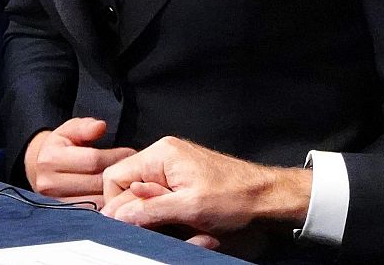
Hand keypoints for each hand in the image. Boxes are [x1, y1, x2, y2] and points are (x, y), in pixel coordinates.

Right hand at [24, 117, 135, 205]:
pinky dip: (105, 205)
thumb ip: (86, 127)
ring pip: (94, 201)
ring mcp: (55, 201)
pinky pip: (90, 212)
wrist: (40, 167)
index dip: (116, 156)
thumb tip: (100, 126)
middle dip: (118, 176)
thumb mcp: (70, 129)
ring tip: (129, 184)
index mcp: (52, 159)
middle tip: (135, 170)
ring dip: (114, 194)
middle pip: (95, 182)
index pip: (92, 160)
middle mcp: (50, 183)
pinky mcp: (63, 212)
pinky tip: (116, 197)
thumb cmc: (61, 146)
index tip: (131, 153)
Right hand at [101, 136, 310, 245]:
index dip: (120, 205)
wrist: (268, 197)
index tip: (135, 224)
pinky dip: (173, 221)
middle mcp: (164, 159)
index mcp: (161, 155)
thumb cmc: (236, 196)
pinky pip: (163, 207)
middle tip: (169, 228)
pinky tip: (193, 228)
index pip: (115, 178)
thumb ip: (149, 210)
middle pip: (129, 192)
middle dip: (145, 216)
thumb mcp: (190, 207)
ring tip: (187, 228)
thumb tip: (117, 216)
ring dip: (161, 222)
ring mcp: (173, 172)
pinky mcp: (182, 186)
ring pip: (147, 204)